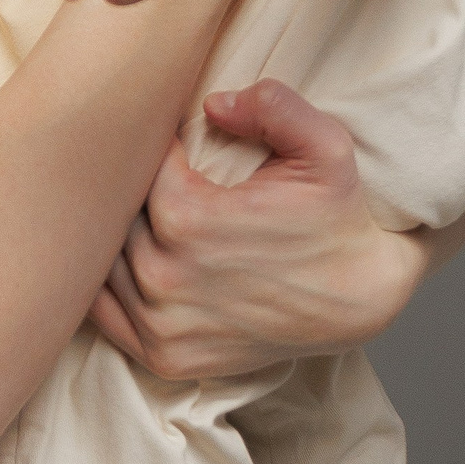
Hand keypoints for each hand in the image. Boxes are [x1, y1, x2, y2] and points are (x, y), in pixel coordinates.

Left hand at [86, 80, 464, 377]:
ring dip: (116, 239)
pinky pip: (105, 316)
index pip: (132, 168)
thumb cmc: (339, 217)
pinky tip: (129, 261)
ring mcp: (161, 325)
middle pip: (111, 218)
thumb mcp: (326, 146)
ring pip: (102, 264)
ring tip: (146, 215)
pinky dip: (108, 288)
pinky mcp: (164, 358)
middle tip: (152, 176)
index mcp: (188, 219)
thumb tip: (213, 105)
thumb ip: (273, 106)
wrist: (361, 298)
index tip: (170, 144)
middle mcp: (164, 277)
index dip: (148, 150)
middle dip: (127, 193)